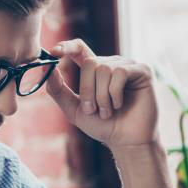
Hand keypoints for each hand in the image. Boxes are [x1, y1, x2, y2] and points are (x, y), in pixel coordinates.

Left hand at [45, 39, 159, 147]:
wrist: (125, 141)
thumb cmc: (102, 126)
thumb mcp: (74, 109)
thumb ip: (58, 90)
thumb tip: (46, 69)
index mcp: (94, 70)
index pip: (79, 48)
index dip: (67, 47)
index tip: (54, 52)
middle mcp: (111, 64)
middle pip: (90, 63)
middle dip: (88, 90)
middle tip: (93, 110)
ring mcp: (127, 65)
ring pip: (104, 70)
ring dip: (102, 97)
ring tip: (108, 111)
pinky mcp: (141, 71)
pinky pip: (120, 73)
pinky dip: (115, 93)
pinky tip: (119, 104)